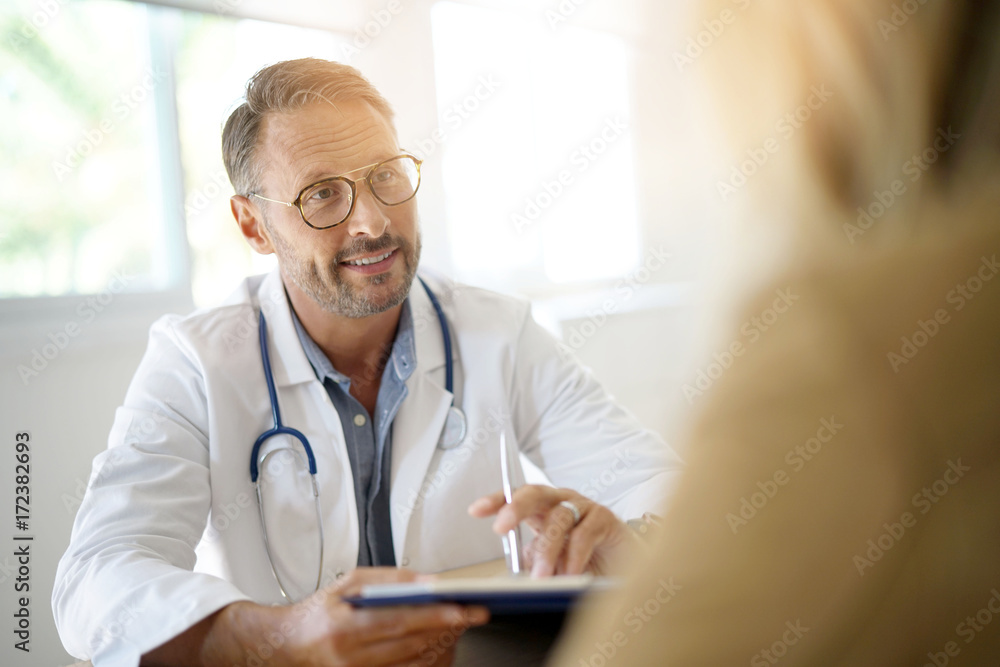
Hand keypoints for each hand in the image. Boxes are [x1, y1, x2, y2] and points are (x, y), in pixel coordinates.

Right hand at [278, 568, 488, 665]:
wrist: (290, 646)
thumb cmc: (319, 612)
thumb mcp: (348, 583)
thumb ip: (388, 579)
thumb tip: (425, 581)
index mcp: (344, 626)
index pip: (397, 621)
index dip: (432, 616)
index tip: (459, 610)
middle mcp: (351, 657)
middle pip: (410, 645)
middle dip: (446, 629)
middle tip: (471, 615)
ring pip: (412, 664)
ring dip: (441, 646)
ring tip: (458, 627)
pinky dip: (426, 661)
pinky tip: (439, 645)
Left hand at [468, 486, 632, 577]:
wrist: (626, 563)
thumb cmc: (586, 559)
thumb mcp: (552, 561)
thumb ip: (535, 562)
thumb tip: (516, 576)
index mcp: (544, 508)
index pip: (516, 497)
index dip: (496, 500)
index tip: (476, 510)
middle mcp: (562, 501)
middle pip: (534, 494)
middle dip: (515, 507)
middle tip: (501, 526)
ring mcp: (584, 507)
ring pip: (558, 518)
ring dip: (548, 549)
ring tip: (542, 576)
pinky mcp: (604, 518)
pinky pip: (585, 534)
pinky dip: (575, 556)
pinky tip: (570, 573)